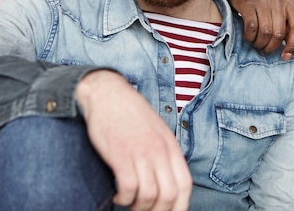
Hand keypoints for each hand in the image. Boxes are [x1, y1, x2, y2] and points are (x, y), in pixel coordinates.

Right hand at [76, 70, 191, 210]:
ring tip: (129, 204)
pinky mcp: (120, 155)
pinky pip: (128, 188)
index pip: (185, 185)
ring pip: (149, 196)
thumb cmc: (131, 115)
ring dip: (138, 208)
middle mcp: (159, 151)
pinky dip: (123, 198)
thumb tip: (167, 181)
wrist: (109, 94)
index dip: (179, 207)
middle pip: (169, 196)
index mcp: (171, 147)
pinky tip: (118, 195)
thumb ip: (165, 155)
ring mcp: (141, 153)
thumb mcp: (157, 132)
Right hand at [214, 0, 293, 58]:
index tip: (285, 56)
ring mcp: (262, 1)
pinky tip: (248, 37)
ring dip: (260, 43)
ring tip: (257, 44)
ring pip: (265, 33)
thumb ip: (288, 28)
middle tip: (265, 49)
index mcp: (290, 1)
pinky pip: (251, 28)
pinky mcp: (247, 3)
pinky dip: (249, 37)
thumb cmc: (263, 1)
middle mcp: (278, 0)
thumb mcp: (280, 9)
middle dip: (271, 47)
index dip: (293, 45)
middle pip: (279, 33)